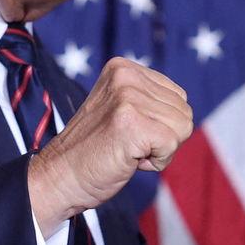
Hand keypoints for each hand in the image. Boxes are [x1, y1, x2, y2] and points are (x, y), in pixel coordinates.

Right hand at [28, 58, 192, 235]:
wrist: (60, 177)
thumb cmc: (93, 151)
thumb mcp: (120, 109)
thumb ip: (147, 99)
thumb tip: (185, 107)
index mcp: (123, 68)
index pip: (178, 96)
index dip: (160, 124)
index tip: (129, 132)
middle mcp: (126, 76)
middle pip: (184, 112)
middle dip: (163, 137)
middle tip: (127, 144)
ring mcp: (129, 97)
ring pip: (183, 128)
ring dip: (160, 150)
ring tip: (127, 150)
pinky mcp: (133, 122)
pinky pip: (172, 145)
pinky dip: (157, 162)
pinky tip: (129, 160)